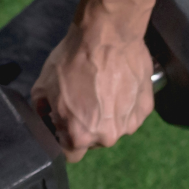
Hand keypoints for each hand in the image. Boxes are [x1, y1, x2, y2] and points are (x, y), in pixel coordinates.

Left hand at [29, 21, 155, 161]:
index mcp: (80, 136)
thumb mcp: (43, 85)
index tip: (62, 123)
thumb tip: (47, 117)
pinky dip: (124, 104)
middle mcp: (107, 136)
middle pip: (92, 140)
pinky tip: (117, 84)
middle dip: (85, 125)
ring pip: (113, 127)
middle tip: (82, 99)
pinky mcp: (146, 108)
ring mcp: (129, 123)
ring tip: (101, 88)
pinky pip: (130, 113)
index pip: (69, 155)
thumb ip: (43, 110)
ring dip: (107, 115)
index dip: (62, 139)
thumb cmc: (72, 59)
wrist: (107, 34)